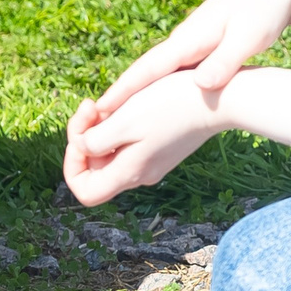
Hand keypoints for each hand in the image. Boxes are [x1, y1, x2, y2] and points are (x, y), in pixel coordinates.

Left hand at [63, 71, 230, 206]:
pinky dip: (117, 125)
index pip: (84, 192)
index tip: (79, 136)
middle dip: (83, 137)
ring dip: (99, 128)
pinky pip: (127, 143)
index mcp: (129, 173)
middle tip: (91, 106)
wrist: (219, 98)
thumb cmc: (171, 105)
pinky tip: (125, 104)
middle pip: (94, 168)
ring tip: (105, 103)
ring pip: (109, 152)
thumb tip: (82, 148)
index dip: (71, 167)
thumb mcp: (124, 120)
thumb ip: (95, 141)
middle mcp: (140, 174)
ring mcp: (152, 161)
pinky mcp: (162, 147)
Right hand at [96, 0, 290, 115]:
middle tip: (93, 124)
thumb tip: (200, 85)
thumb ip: (225, 61)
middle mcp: (182, 42)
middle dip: (120, 97)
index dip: (123, 92)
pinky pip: (172, 73)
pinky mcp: (201, 48)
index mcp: (189, 39)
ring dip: (135, 94)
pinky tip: (153, 104)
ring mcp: (191, 44)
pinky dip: (157, 89)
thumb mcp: (250, 37)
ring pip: (156, 75)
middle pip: (144, 74)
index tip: (100, 111)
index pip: (148, 70)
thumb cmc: (265, 9)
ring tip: (113, 120)